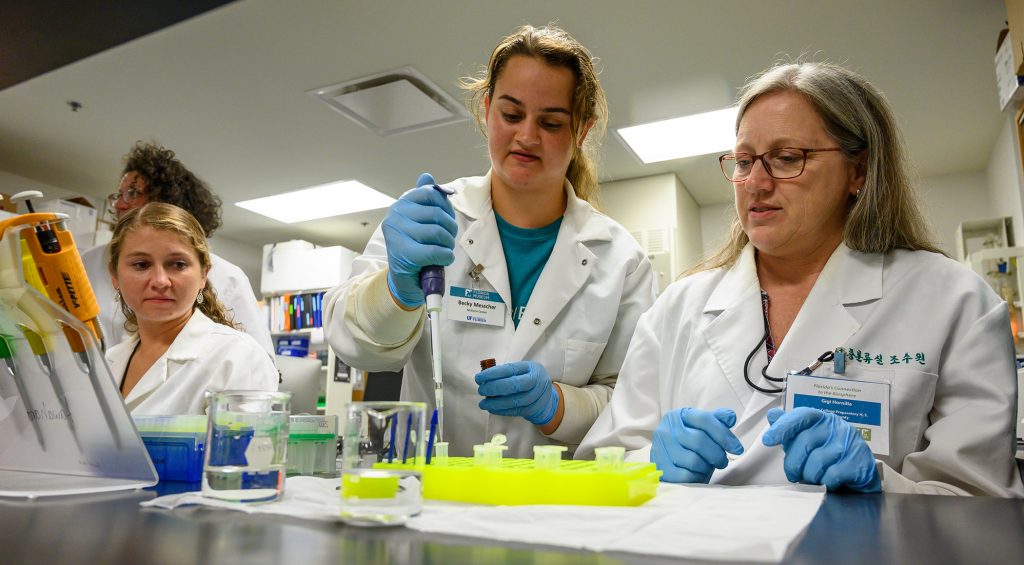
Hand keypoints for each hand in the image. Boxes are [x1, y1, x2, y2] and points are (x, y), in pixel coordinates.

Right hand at [382, 173, 456, 307]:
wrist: (404, 279)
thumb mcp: (419, 220)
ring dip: (448, 244)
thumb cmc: (415, 247)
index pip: (431, 193)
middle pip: (438, 214)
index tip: (445, 220)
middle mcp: (395, 216)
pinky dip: (446, 257)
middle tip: (446, 240)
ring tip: (443, 250)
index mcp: (400, 205)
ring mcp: (398, 235)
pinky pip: (437, 251)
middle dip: (449, 229)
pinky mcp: (405, 254)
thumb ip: (424, 198)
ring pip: (439, 232)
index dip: (446, 207)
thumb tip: (427, 176)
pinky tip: (442, 260)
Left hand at [475, 361, 558, 424]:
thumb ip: (507, 373)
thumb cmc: (529, 381)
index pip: (510, 370)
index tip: (479, 378)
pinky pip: (515, 411)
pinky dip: (501, 411)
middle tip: (481, 390)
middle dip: (494, 388)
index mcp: (531, 368)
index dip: (493, 374)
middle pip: (514, 385)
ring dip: (495, 403)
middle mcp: (537, 381)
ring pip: (514, 401)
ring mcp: (537, 396)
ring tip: (483, 403)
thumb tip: (484, 377)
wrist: (547, 398)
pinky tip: (491, 409)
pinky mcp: (533, 410)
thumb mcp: (522, 372)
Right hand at [651, 407, 743, 482]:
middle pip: (699, 441)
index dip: (724, 435)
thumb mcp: (704, 429)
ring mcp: (659, 448)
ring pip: (693, 460)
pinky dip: (696, 477)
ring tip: (706, 466)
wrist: (671, 460)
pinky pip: (685, 475)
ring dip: (705, 466)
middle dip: (716, 454)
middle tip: (722, 461)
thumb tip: (730, 417)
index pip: (705, 420)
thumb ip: (717, 421)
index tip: (737, 449)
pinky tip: (697, 474)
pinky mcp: (659, 467)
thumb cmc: (691, 444)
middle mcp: (666, 429)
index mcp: (679, 415)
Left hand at [762, 407, 880, 491]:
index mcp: (822, 419)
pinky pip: (832, 475)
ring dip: (810, 475)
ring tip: (813, 478)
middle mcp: (837, 426)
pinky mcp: (859, 461)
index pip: (801, 415)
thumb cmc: (830, 456)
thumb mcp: (808, 440)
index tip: (768, 440)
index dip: (783, 427)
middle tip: (793, 474)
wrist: (861, 473)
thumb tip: (773, 414)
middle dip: (793, 463)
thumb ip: (790, 428)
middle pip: (805, 442)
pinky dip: (825, 482)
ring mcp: (850, 443)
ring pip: (817, 461)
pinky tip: (827, 481)